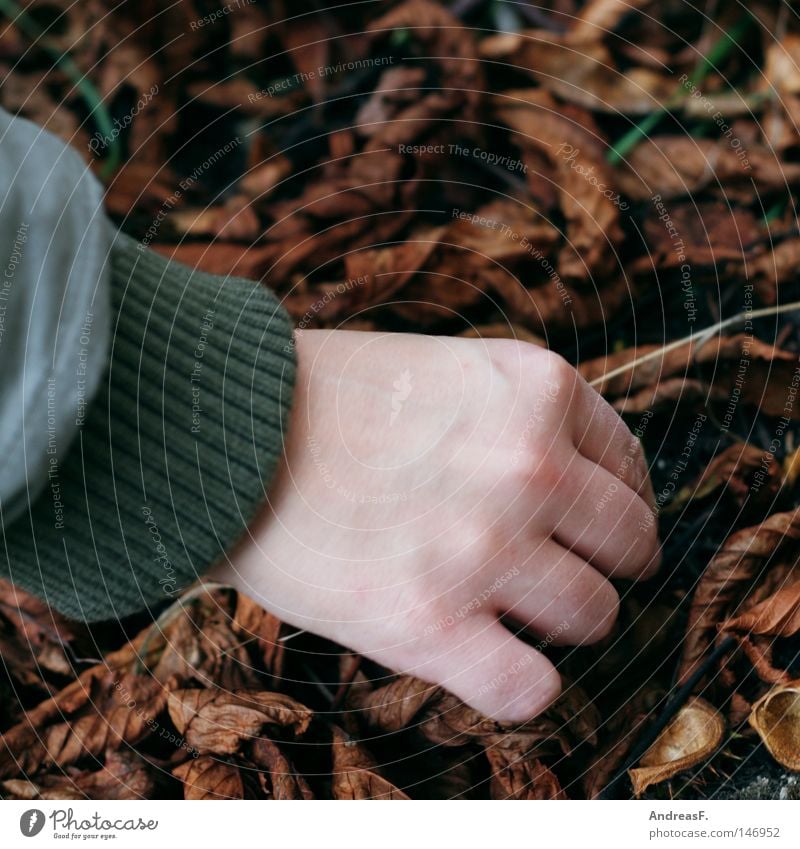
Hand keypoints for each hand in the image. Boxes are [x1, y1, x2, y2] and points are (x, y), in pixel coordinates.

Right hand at [210, 329, 658, 721]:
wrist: (224, 432)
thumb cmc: (327, 400)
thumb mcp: (445, 369)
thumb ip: (517, 416)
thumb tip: (571, 480)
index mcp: (536, 392)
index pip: (628, 466)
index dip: (610, 501)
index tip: (586, 525)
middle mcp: (529, 466)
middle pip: (629, 545)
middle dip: (602, 564)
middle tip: (555, 571)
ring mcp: (487, 547)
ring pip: (595, 616)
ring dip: (559, 621)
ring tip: (508, 609)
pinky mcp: (431, 623)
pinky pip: (532, 690)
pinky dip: (519, 684)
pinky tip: (486, 659)